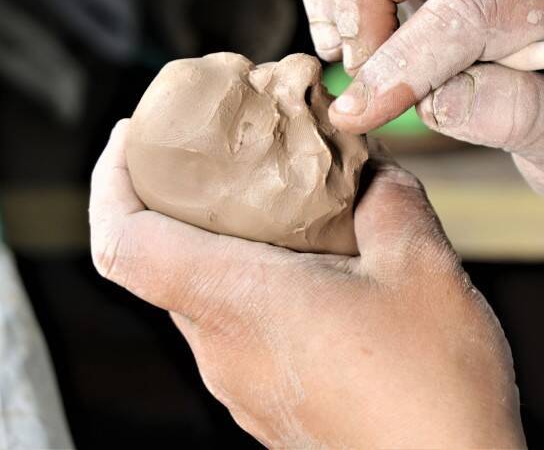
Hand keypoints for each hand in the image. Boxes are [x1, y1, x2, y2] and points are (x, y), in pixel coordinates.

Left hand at [90, 120, 525, 447]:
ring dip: (224, 246)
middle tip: (222, 154)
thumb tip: (371, 167)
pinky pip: (236, 329)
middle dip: (180, 201)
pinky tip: (311, 272)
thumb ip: (388, 201)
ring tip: (280, 207)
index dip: (110, 182)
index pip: (124, 242)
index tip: (131, 138)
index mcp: (239, 303)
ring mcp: (239, 385)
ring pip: (204, 296)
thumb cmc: (433, 392)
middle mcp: (221, 350)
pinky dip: (252, 286)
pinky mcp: (266, 404)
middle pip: (163, 261)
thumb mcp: (423, 269)